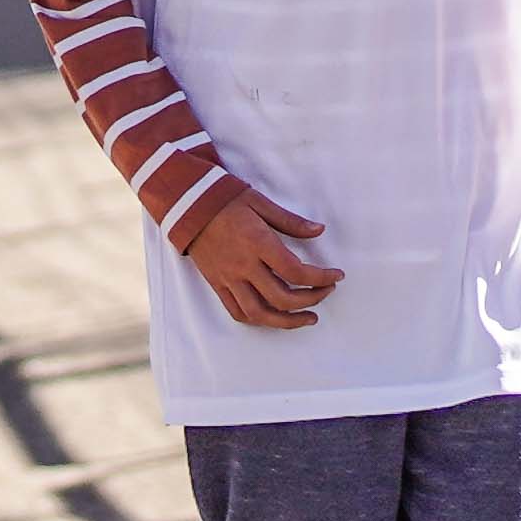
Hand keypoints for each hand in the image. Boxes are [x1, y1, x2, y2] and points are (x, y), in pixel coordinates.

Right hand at [179, 183, 339, 330]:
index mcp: (257, 243)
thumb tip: (319, 231)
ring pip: (260, 313)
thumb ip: (291, 221)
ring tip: (308, 318)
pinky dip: (260, 320)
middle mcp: (243, 265)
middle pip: (282, 297)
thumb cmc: (224, 198)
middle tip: (326, 292)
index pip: (295, 271)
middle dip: (311, 299)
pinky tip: (275, 317)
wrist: (184, 203)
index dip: (321, 278)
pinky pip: (238, 312)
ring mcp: (228, 278)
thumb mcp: (260, 202)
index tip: (336, 276)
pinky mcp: (217, 284)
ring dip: (288, 321)